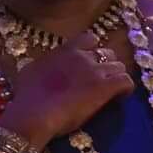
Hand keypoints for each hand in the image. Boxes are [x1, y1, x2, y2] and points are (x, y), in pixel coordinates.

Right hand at [1, 37, 132, 147]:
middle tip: (101, 80)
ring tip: (112, 91)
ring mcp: (95, 71)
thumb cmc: (26, 97)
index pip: (89, 38)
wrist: (33, 114)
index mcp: (65, 50)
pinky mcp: (105, 88)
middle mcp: (83, 56)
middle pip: (107, 53)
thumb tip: (46, 66)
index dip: (94, 50)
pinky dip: (126, 89)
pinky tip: (120, 97)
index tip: (90, 63)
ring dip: (116, 77)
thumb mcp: (30, 72)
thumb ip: (45, 65)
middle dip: (107, 65)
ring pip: (120, 67)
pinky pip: (126, 82)